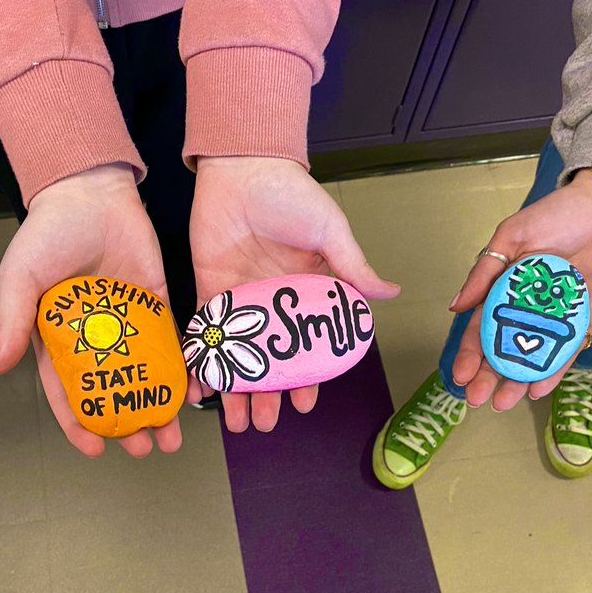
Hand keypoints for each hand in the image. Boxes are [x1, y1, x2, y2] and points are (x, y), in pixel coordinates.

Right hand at [0, 165, 187, 457]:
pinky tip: (194, 393)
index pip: (68, 392)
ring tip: (173, 436)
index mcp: (57, 338)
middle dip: (127, 423)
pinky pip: (171, 340)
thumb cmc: (47, 233)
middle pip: (113, 391)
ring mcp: (128, 322)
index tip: (96, 451)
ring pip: (145, 375)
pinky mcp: (156, 303)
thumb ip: (10, 323)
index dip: (80, 424)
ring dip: (158, 406)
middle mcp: (95, 337)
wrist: (90, 190)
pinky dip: (182, 367)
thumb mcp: (19, 278)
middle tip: (145, 448)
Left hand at [191, 157, 398, 432]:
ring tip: (234, 421)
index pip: (309, 346)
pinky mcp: (210, 290)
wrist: (244, 169)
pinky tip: (201, 387)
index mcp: (307, 292)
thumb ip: (353, 266)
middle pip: (270, 359)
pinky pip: (205, 332)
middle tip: (262, 423)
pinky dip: (202, 359)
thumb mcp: (330, 232)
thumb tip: (390, 294)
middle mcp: (274, 303)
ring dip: (235, 387)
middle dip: (267, 394)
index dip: (307, 376)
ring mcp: (241, 299)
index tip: (304, 402)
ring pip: (238, 355)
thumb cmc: (291, 194)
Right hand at [449, 168, 591, 410]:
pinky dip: (554, 372)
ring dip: (518, 381)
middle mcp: (528, 307)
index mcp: (505, 286)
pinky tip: (538, 389)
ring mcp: (557, 318)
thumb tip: (456, 306)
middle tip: (477, 399)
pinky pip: (568, 352)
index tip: (459, 376)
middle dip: (489, 374)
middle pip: (504, 348)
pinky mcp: (586, 322)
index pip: (481, 326)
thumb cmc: (560, 214)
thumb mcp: (513, 236)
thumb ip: (485, 272)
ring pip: (533, 356)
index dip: (469, 352)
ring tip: (503, 403)